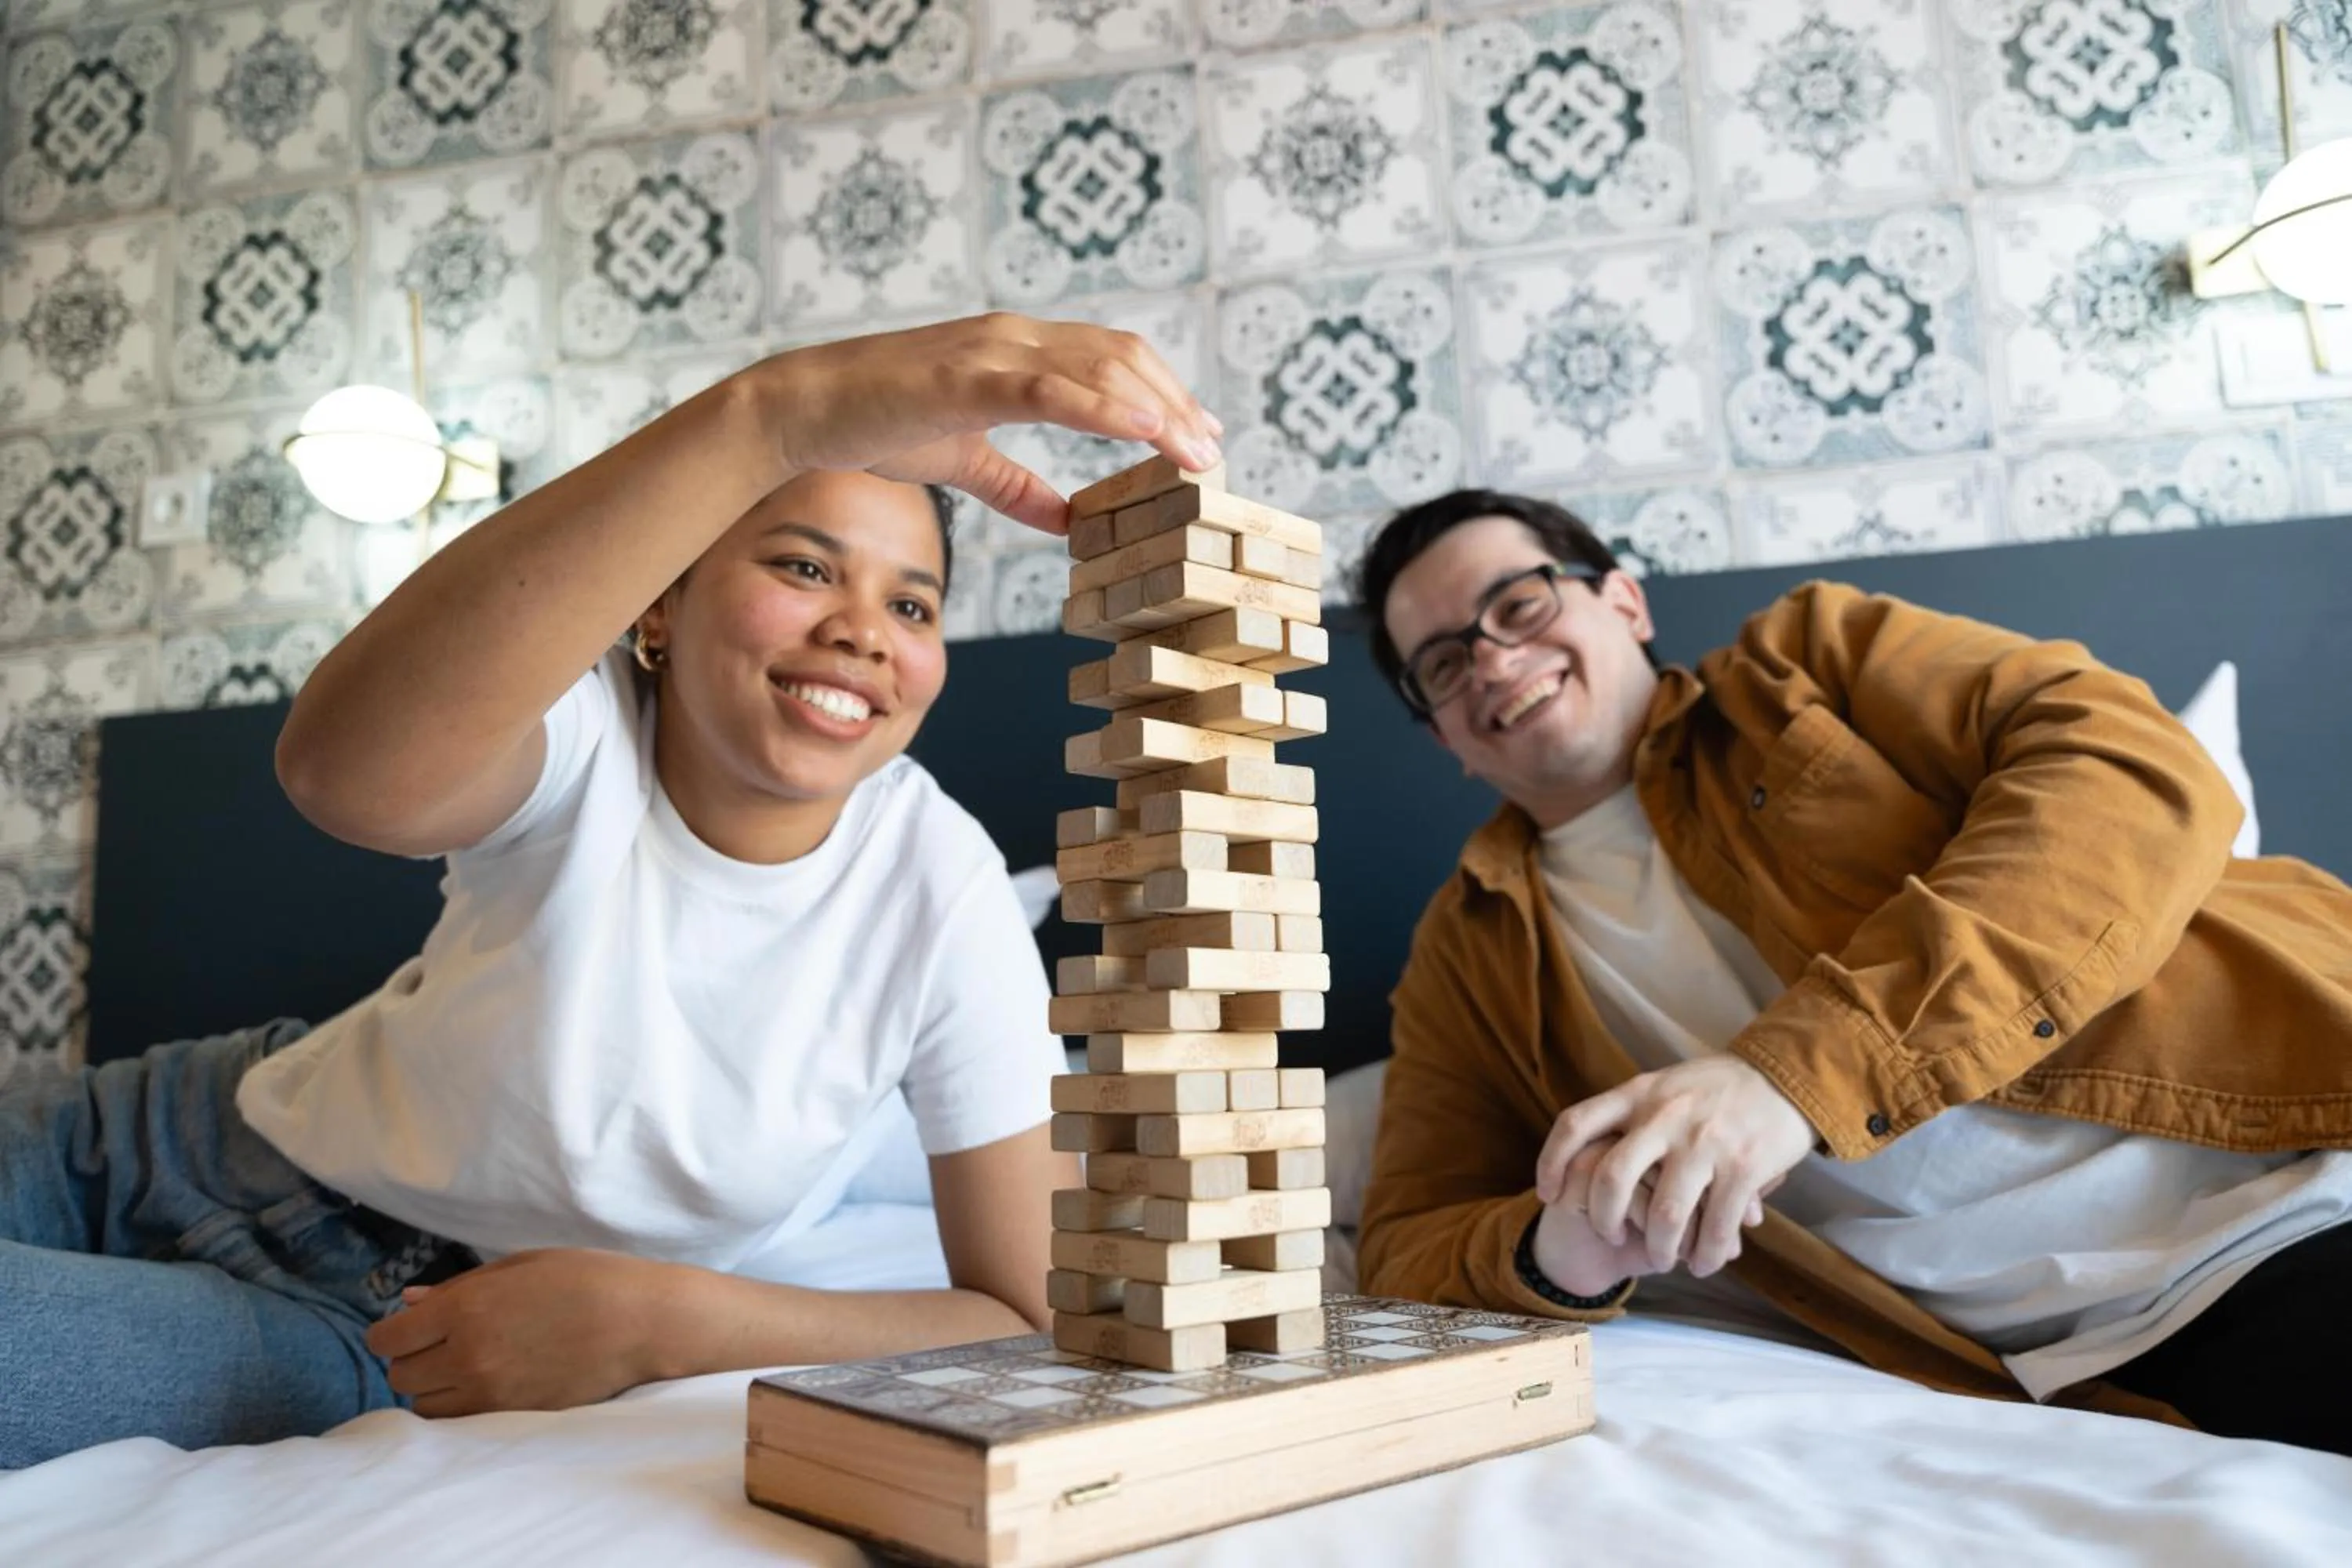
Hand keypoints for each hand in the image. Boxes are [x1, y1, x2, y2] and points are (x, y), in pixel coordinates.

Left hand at [364, 1248, 679, 1417]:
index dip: (392, 1332)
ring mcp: (490, 1394)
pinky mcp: (511, 1417)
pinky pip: (458, 1423)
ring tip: (463, 1366)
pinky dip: (457, 1408)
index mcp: (465, 1309)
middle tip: (441, 1343)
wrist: (643, 1321)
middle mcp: (467, 1357)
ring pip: (424, 1406)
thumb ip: (458, 1288)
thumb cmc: (585, 1279)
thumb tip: (409, 1303)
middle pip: (400, 1375)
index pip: (387, 1339)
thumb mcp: (519, 1266)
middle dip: (412, 1358)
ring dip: (433, 1387)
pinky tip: (483, 1385)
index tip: (409, 1326)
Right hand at [764, 314, 1223, 533]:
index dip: (1163, 392)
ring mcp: (991, 352)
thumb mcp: (964, 461)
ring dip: (1158, 408)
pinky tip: (1147, 429)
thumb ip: (1019, 487)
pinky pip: (1052, 388)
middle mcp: (1013, 339)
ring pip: (1098, 368)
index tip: (1200, 433)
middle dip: (1176, 403)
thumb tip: (1067, 520)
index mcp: (1015, 352)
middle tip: (1214, 451)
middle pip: (1120, 358)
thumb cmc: (876, 424)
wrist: (804, 409)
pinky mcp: (967, 377)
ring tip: (1198, 449)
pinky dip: (1106, 407)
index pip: (1110, 360)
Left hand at [1534, 1056, 1813, 1279]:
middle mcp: (1665, 1116)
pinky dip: (1706, 1254)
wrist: (1788, 1075)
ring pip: (1664, 1214)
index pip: (1575, 1124)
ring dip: (1659, 1249)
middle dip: (1604, 1219)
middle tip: (1612, 1237)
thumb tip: (1590, 1146)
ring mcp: (1704, 1143)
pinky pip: (1716, 1225)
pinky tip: (1703, 1262)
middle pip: (1610, 1178)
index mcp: (1639, 1093)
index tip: (1548, 1194)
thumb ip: (1632, 1112)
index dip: (1551, 1163)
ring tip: (1663, 1260)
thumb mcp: (1666, 1084)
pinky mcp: (1744, 1167)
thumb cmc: (1718, 1087)